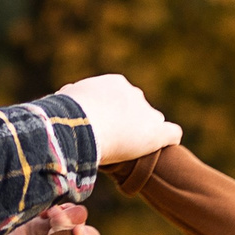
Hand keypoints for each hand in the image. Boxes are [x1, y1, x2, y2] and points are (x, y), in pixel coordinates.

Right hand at [60, 73, 182, 165]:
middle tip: (115, 141)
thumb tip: (63, 101)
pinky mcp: (158, 133)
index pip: (118, 98)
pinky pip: (172, 134)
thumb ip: (69, 102)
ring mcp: (148, 113)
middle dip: (129, 122)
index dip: (111, 114)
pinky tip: (166, 149)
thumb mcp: (63, 101)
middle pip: (137, 108)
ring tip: (137, 150)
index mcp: (114, 84)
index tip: (101, 127)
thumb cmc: (66, 115)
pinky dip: (168, 140)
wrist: (82, 124)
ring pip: (153, 121)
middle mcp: (134, 94)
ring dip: (146, 134)